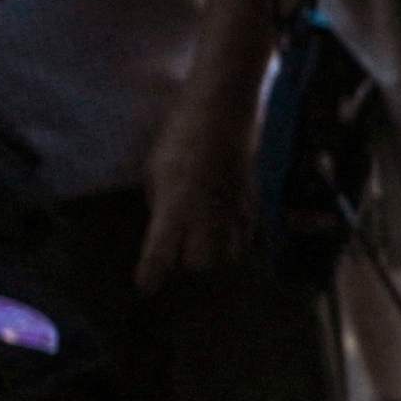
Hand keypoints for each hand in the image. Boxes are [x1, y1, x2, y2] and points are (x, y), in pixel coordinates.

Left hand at [134, 46, 257, 289]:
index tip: (146, 287)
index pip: (161, 255)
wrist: (222, 112)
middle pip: (202, 265)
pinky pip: (246, 234)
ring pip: (229, 255)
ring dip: (215, 252)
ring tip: (204, 240)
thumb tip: (165, 222)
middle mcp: (206, 217)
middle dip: (189, 263)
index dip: (152, 274)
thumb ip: (160, 203)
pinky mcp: (254, 203)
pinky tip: (227, 227)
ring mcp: (234, 212)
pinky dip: (236, 237)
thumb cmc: (180, 136)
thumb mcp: (155, 170)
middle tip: (179, 250)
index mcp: (175, 208)